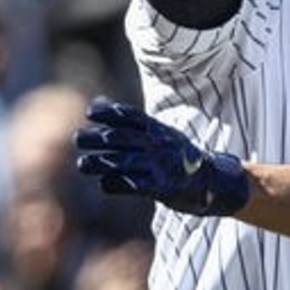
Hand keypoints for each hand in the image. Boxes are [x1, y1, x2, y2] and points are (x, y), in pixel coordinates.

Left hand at [74, 97, 250, 215]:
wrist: (212, 181)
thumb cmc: (178, 157)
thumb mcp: (161, 133)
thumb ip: (132, 123)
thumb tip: (99, 102)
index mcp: (158, 130)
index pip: (131, 116)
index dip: (110, 113)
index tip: (90, 113)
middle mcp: (159, 145)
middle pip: (122, 138)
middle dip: (98, 138)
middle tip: (78, 139)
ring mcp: (160, 165)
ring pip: (123, 162)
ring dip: (100, 163)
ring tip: (83, 164)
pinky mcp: (162, 187)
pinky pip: (133, 184)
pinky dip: (115, 184)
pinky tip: (105, 183)